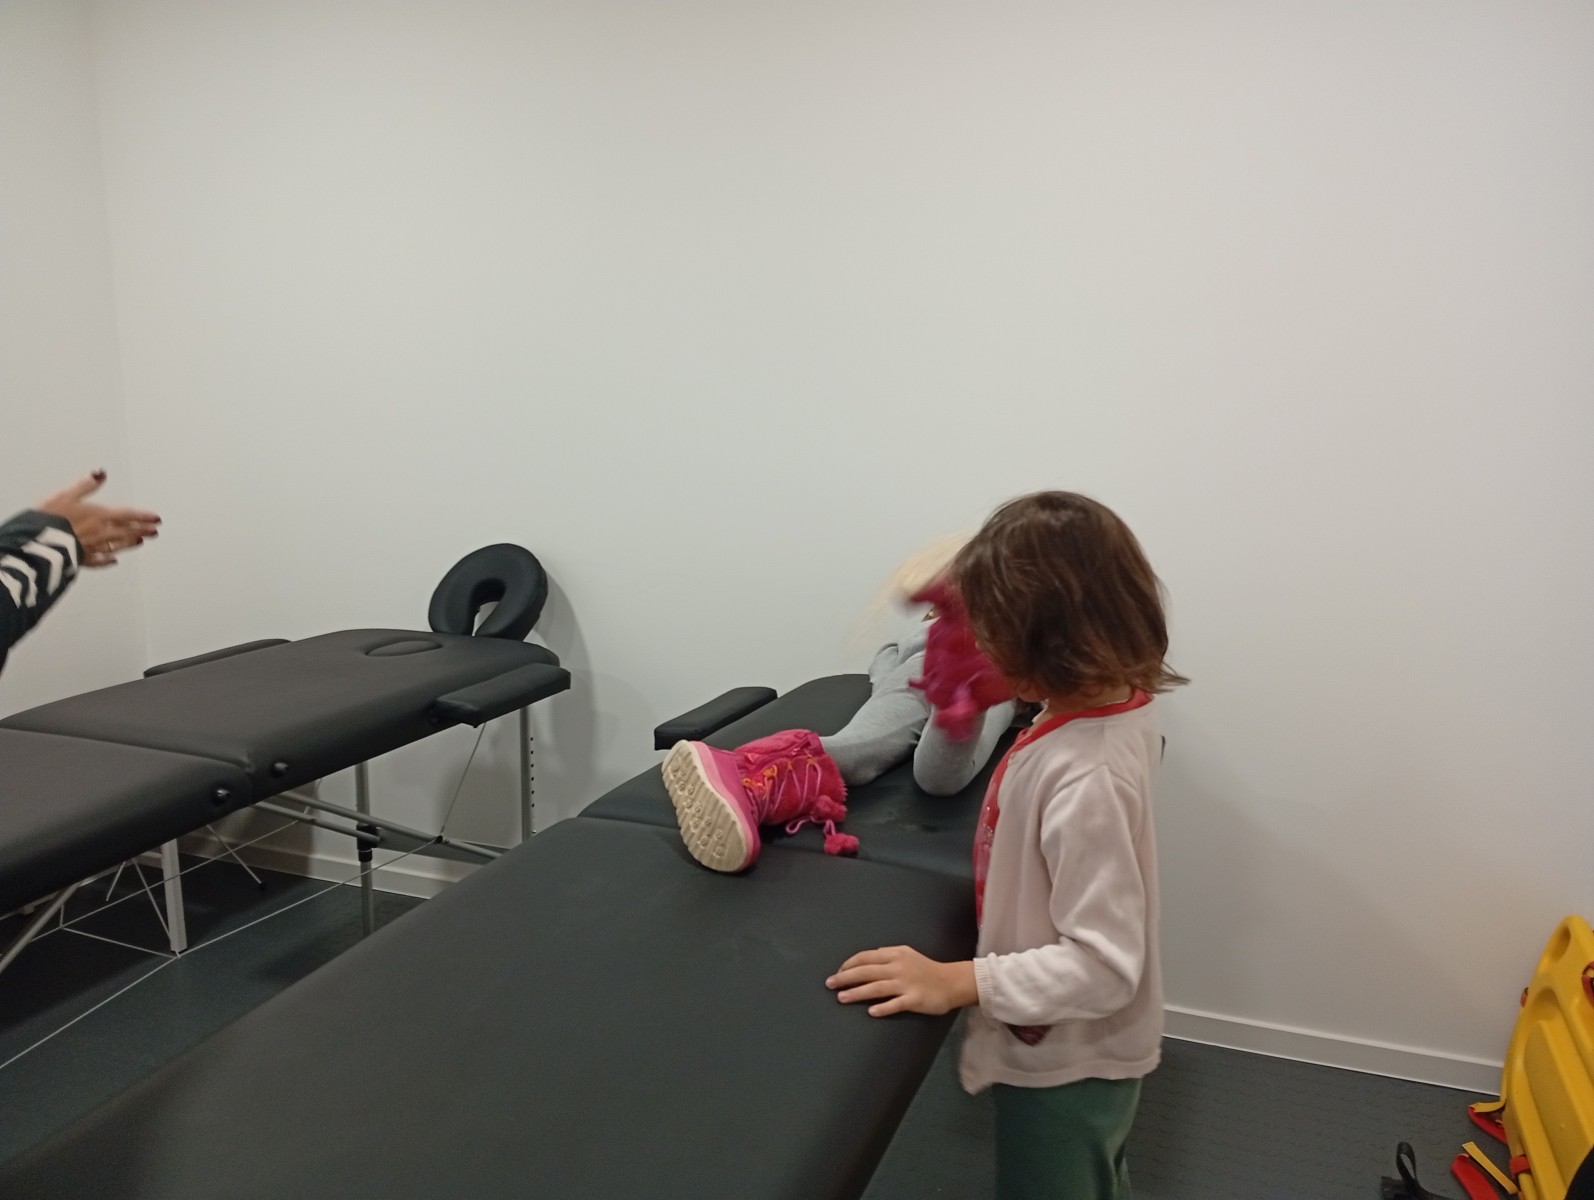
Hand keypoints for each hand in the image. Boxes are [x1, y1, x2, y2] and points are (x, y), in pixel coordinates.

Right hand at [38, 471, 160, 567]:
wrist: (37, 544)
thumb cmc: (51, 519)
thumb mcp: (66, 495)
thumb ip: (85, 485)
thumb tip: (100, 474)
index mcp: (99, 516)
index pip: (127, 515)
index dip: (143, 516)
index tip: (157, 518)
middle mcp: (100, 533)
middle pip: (126, 531)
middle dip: (142, 530)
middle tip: (155, 531)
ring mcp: (92, 548)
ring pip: (116, 545)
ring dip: (129, 543)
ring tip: (140, 542)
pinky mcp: (81, 560)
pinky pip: (99, 560)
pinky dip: (108, 560)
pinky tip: (113, 561)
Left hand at [826, 946, 977, 1016]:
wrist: (951, 982)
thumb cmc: (926, 968)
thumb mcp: (907, 954)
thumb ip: (888, 954)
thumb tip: (869, 956)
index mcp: (895, 954)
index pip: (866, 957)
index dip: (849, 964)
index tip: (838, 972)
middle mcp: (898, 967)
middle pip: (866, 971)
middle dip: (845, 977)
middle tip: (830, 985)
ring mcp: (906, 983)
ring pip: (876, 987)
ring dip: (857, 993)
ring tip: (842, 998)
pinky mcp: (914, 999)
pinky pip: (895, 1004)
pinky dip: (882, 1007)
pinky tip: (870, 1012)